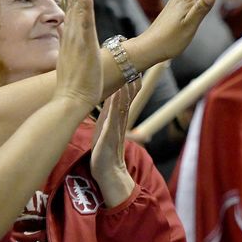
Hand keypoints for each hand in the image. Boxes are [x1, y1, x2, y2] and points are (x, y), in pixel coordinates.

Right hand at [54, 0, 103, 106]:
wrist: (70, 100)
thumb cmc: (76, 85)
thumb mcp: (76, 60)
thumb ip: (74, 48)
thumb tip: (73, 41)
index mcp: (73, 35)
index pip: (74, 6)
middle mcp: (72, 33)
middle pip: (74, 0)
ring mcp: (76, 38)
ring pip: (78, 7)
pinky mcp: (82, 45)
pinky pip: (83, 23)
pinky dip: (83, 7)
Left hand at [90, 79, 142, 207]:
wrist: (108, 172)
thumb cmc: (104, 151)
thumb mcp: (106, 129)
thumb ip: (109, 115)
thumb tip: (109, 102)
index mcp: (117, 119)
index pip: (126, 98)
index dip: (130, 83)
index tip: (134, 68)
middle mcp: (120, 122)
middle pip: (128, 100)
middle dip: (132, 84)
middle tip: (137, 68)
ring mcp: (116, 128)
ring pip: (123, 107)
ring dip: (127, 92)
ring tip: (130, 77)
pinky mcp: (109, 135)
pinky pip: (114, 118)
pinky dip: (116, 106)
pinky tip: (116, 96)